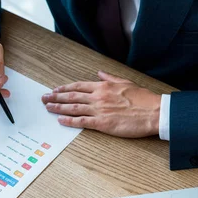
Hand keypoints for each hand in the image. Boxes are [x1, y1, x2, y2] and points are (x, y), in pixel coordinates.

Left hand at [41, 71, 160, 137]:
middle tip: (44, 98)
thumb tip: (100, 74)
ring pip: (73, 108)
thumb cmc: (144, 99)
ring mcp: (99, 110)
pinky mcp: (102, 124)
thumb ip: (110, 78)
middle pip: (72, 96)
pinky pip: (81, 122)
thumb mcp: (126, 82)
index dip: (64, 88)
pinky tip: (60, 120)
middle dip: (55, 97)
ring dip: (58, 107)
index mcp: (104, 86)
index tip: (55, 90)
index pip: (79, 86)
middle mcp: (98, 97)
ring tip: (47, 108)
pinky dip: (69, 120)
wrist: (153, 112)